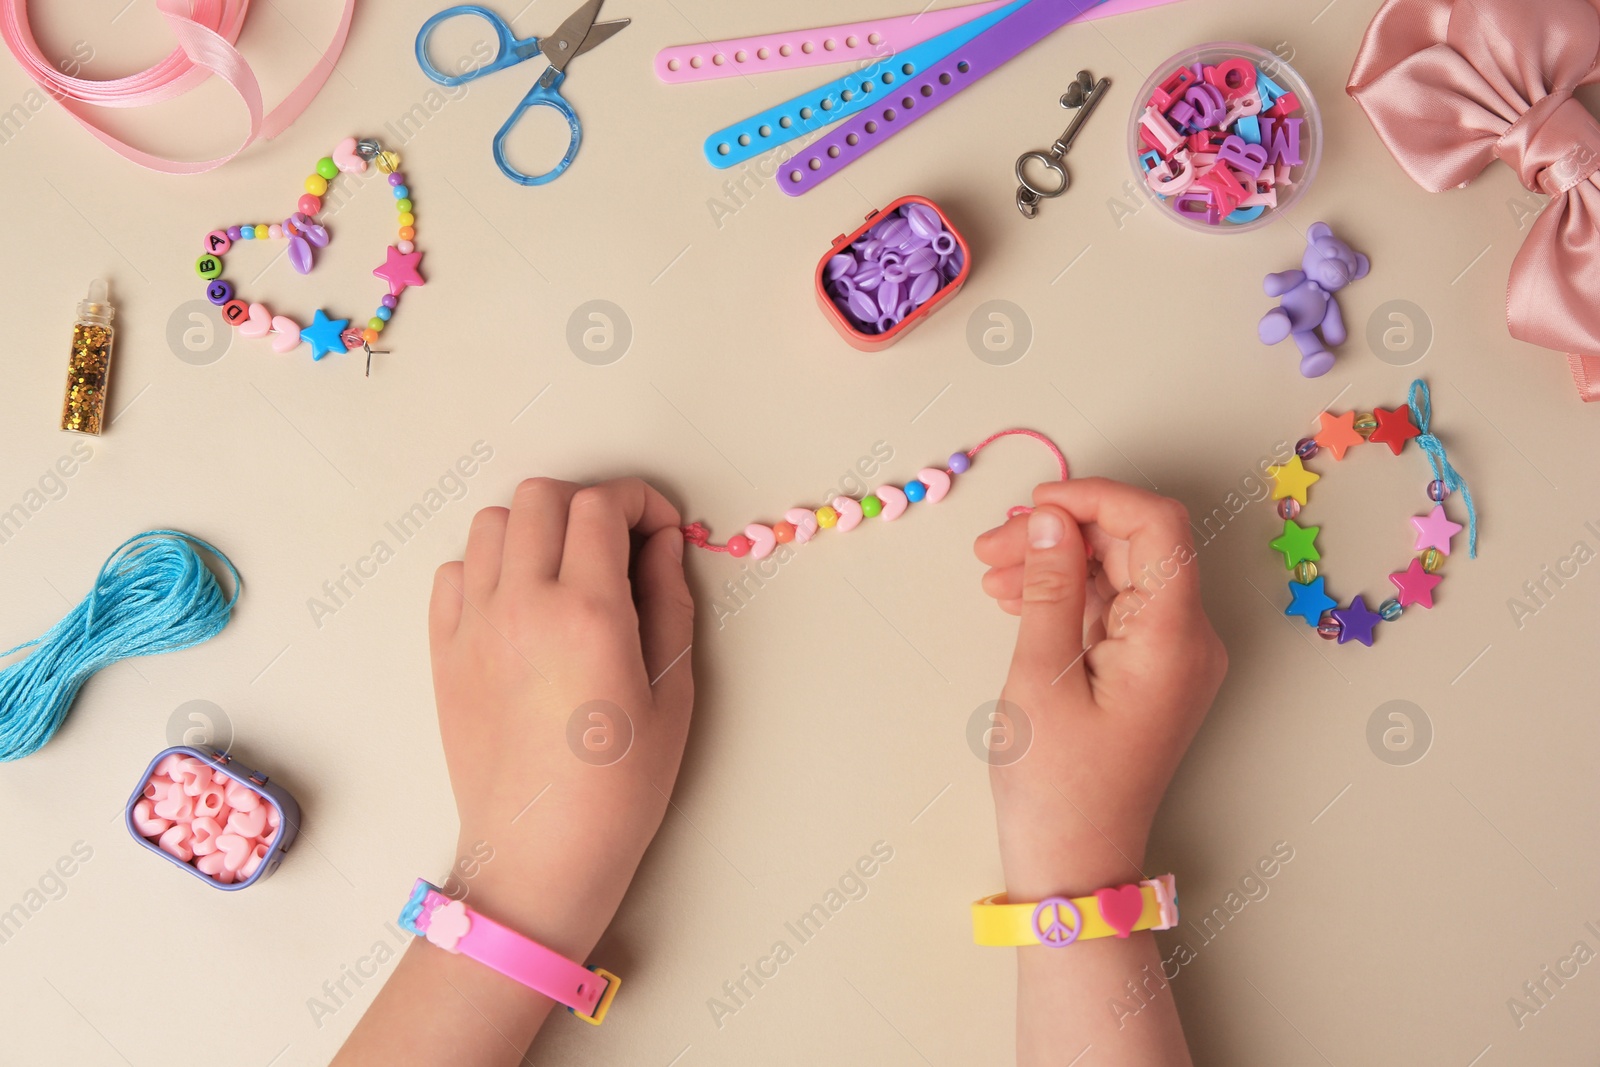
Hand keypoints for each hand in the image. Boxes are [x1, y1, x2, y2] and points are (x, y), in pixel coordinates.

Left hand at [428, 477, 694, 958]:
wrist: (540, 853)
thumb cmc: (618, 788)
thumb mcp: (672, 692)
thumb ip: (670, 602)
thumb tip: (663, 544)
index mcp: (587, 614)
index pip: (601, 506)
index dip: (640, 501)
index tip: (660, 530)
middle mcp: (522, 606)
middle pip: (541, 497)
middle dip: (588, 504)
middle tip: (618, 544)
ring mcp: (474, 626)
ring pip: (491, 523)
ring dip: (536, 528)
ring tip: (567, 569)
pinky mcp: (444, 652)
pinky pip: (453, 572)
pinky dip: (488, 566)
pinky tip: (521, 601)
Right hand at [973, 478, 1225, 899]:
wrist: (1075, 862)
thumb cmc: (1057, 784)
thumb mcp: (1040, 675)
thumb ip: (1048, 585)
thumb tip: (1050, 518)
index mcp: (1174, 637)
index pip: (1157, 525)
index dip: (1096, 497)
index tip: (1034, 505)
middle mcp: (1188, 639)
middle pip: (1136, 544)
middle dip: (1063, 528)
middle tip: (992, 545)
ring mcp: (1172, 655)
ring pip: (1120, 571)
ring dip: (1058, 558)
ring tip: (993, 571)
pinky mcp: (1149, 669)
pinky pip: (1114, 606)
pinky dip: (1068, 592)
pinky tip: (1016, 595)